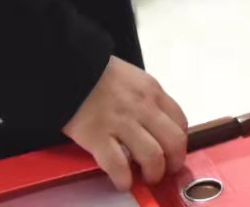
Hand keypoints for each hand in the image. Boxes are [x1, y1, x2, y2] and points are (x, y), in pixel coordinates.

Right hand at [64, 57, 188, 190]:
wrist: (69, 67)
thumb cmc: (99, 75)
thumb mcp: (134, 79)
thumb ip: (147, 100)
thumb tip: (156, 126)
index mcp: (153, 92)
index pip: (180, 123)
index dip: (179, 144)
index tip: (172, 154)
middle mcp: (143, 107)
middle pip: (173, 142)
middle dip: (173, 163)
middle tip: (165, 171)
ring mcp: (121, 122)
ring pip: (152, 156)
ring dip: (153, 173)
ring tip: (145, 178)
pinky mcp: (97, 135)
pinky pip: (118, 164)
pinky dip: (124, 179)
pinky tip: (122, 182)